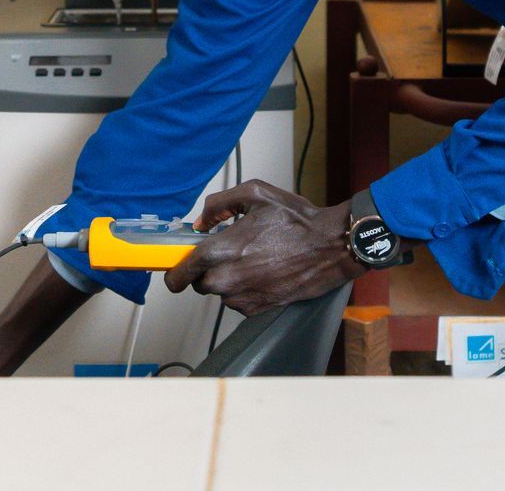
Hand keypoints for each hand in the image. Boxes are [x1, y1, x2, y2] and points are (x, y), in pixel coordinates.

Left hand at [162, 180, 362, 316]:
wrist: (329, 247)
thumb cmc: (295, 221)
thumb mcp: (254, 194)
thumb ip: (219, 204)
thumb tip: (201, 221)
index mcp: (219, 252)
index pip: (178, 275)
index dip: (174, 272)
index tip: (177, 268)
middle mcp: (226, 280)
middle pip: (198, 283)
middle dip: (208, 269)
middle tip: (230, 252)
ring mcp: (242, 298)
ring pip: (220, 293)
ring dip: (228, 279)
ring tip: (254, 258)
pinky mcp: (257, 309)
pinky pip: (238, 301)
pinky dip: (245, 289)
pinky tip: (264, 271)